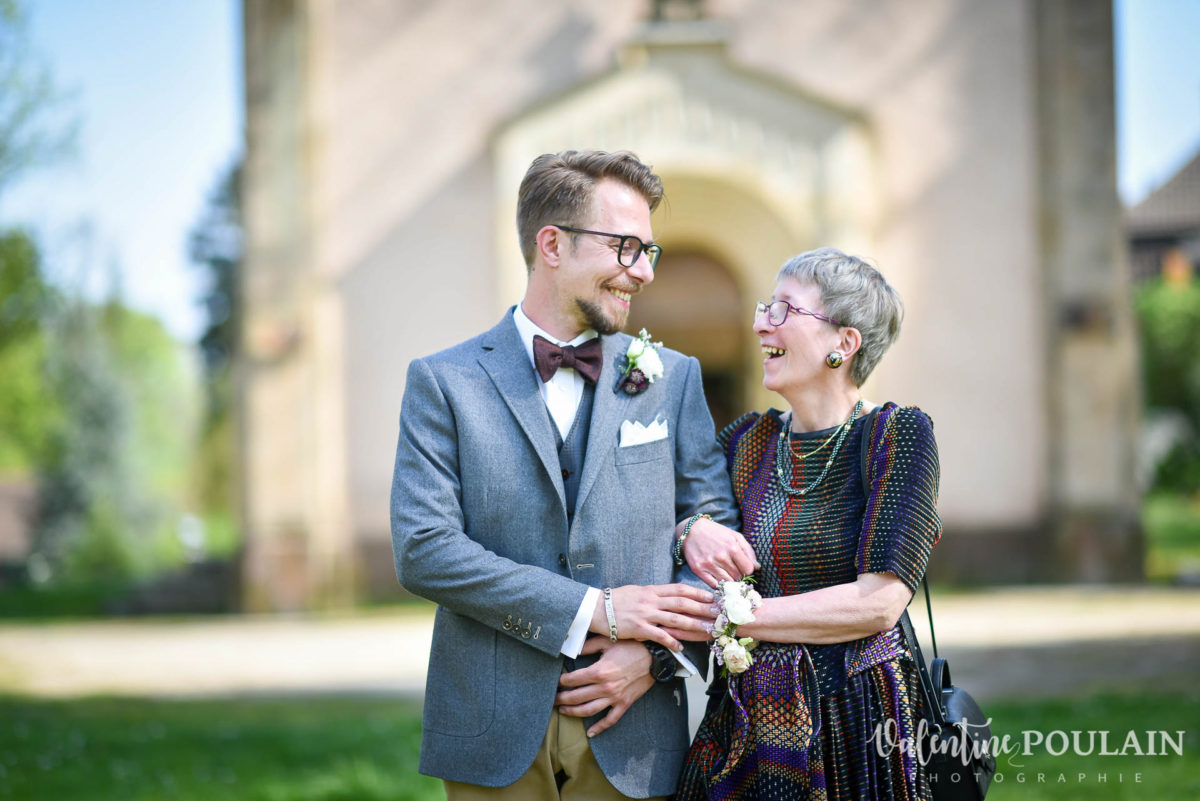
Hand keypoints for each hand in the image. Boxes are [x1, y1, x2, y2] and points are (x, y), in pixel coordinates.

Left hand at [556, 637, 654, 737]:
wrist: (654, 658)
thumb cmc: (631, 647)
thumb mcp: (608, 642)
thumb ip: (588, 646)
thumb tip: (572, 647)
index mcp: (599, 671)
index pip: (573, 679)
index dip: (562, 681)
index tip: (556, 681)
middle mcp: (605, 687)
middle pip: (576, 697)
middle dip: (562, 699)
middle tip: (552, 699)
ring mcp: (614, 697)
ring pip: (589, 710)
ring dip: (573, 712)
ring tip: (563, 711)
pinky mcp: (624, 704)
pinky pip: (610, 720)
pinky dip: (599, 727)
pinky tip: (590, 732)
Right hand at [590, 584, 714, 650]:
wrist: (595, 608)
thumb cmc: (616, 600)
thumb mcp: (636, 591)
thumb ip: (653, 594)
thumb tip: (668, 597)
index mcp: (652, 590)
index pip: (679, 589)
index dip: (697, 592)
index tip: (711, 596)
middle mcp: (651, 601)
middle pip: (682, 603)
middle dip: (702, 608)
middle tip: (717, 613)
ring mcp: (646, 614)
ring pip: (675, 619)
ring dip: (694, 625)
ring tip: (707, 630)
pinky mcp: (639, 628)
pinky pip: (660, 635)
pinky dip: (672, 641)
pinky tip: (681, 648)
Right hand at [682, 518, 758, 585]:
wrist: (691, 530)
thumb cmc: (716, 533)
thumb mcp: (734, 536)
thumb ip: (748, 551)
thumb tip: (757, 567)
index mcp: (732, 547)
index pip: (748, 569)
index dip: (747, 569)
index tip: (743, 567)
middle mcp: (720, 556)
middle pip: (738, 577)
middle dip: (738, 574)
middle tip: (734, 569)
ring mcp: (708, 564)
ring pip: (727, 582)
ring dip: (729, 580)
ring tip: (726, 572)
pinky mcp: (698, 570)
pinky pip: (714, 585)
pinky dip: (718, 583)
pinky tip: (718, 576)